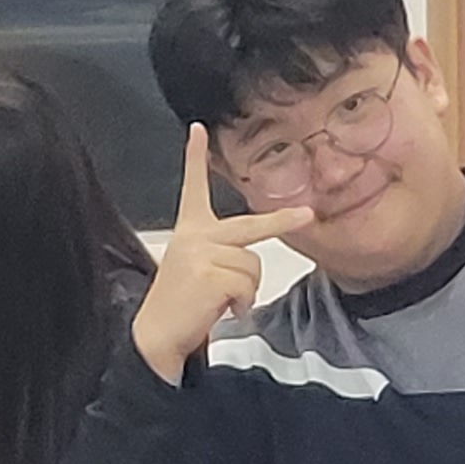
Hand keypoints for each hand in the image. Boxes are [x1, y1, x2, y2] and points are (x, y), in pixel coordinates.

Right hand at [132, 126, 316, 385]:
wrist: (157, 334)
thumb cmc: (182, 303)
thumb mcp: (198, 268)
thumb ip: (221, 253)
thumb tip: (251, 265)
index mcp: (190, 230)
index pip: (193, 187)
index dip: (195, 157)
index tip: (197, 129)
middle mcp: (195, 235)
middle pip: (251, 226)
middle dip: (282, 221)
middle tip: (307, 215)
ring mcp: (201, 253)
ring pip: (253, 266)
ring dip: (247, 290)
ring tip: (223, 301)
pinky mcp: (209, 274)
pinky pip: (247, 286)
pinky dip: (242, 303)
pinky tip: (222, 309)